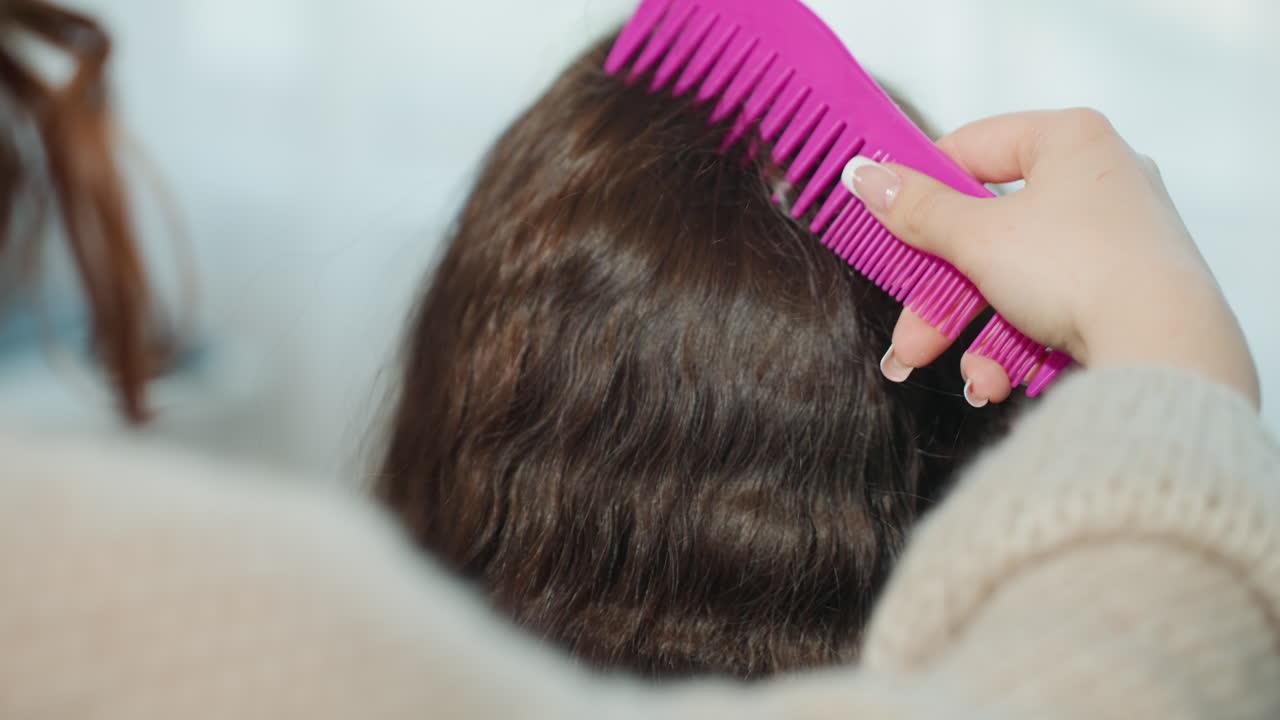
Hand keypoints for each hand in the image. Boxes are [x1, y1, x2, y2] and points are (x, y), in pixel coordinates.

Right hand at [841, 108, 1258, 407]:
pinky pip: (1052, 308)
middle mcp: (1100, 180)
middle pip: (987, 231)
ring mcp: (1117, 237)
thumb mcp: (975, 238)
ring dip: (976, 334)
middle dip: (940, 296)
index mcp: (1070, 139)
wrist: (1165, 350)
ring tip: (965, 377)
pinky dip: (1019, 346)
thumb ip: (915, 209)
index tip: (884, 221)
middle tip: (907, 334)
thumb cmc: (1075, 269)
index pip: (972, 147)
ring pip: (1014, 281)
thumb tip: (865, 176)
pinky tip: (999, 381)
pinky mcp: (1127, 291)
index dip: (920, 186)